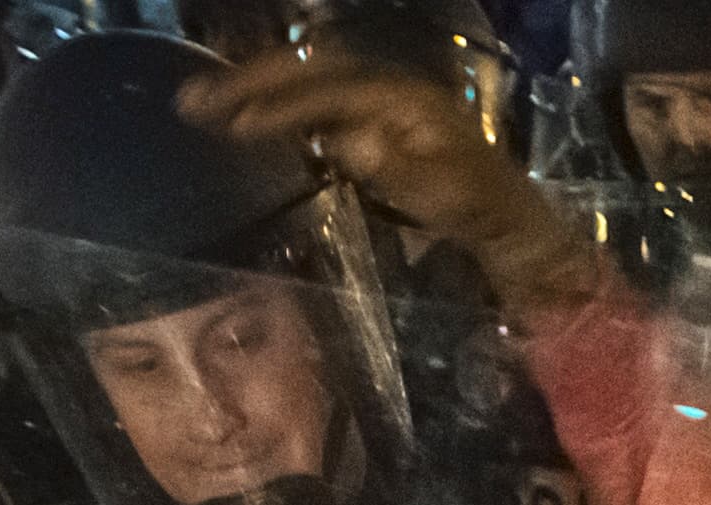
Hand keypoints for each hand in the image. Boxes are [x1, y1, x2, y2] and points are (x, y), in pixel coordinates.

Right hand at [178, 52, 600, 327]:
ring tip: (206, 107)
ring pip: (310, 84)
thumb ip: (399, 168)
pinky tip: (251, 124)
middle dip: (251, 84)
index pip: (326, 90)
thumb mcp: (450, 197)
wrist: (516, 225)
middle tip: (194, 102)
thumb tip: (349, 139)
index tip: (231, 121)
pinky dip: (282, 110)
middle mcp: (390, 89)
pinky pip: (321, 106)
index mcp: (403, 98)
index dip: (277, 103)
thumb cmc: (486, 213)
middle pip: (309, 72)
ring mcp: (384, 105)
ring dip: (259, 93)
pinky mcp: (380, 125)